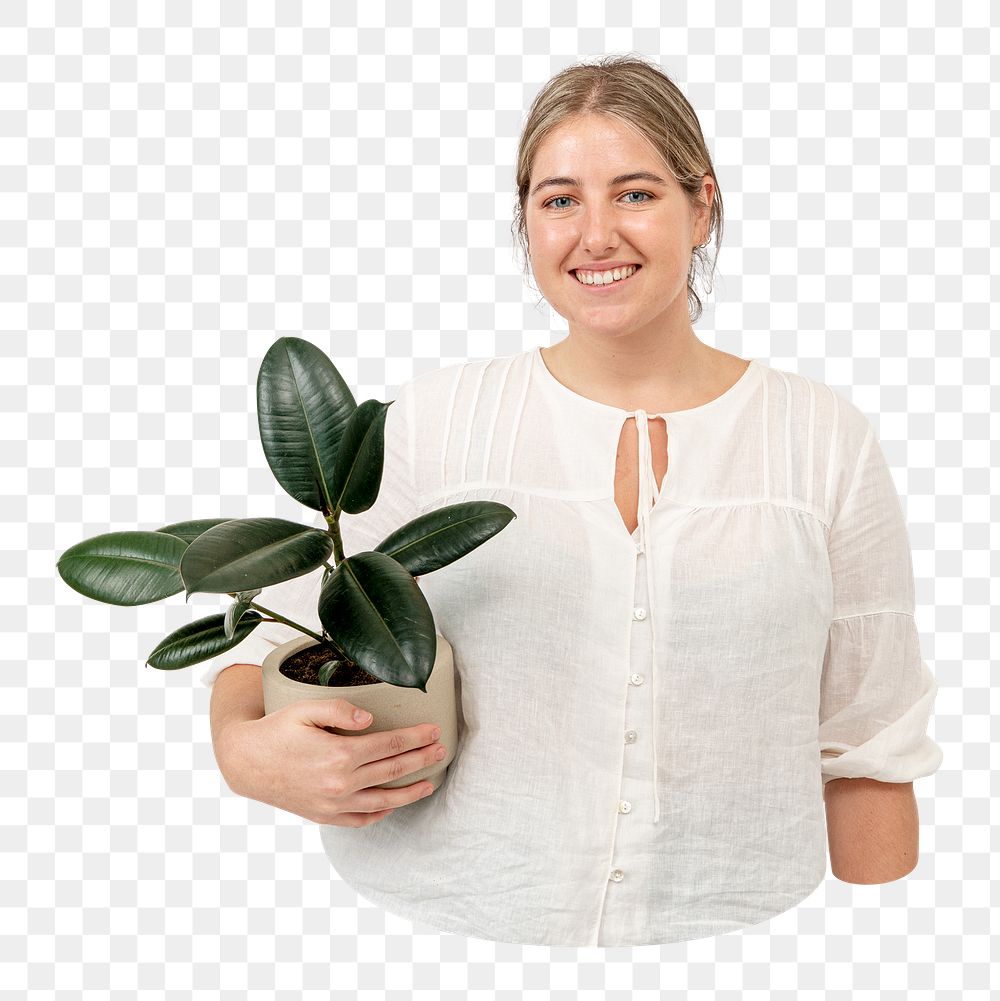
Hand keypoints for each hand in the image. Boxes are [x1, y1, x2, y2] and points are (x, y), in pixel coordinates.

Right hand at [215, 698, 445, 826]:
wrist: (246, 762)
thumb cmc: (277, 730)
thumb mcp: (305, 709)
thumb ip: (340, 709)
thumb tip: (370, 718)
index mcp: (339, 754)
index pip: (389, 745)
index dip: (415, 737)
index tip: (434, 730)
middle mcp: (340, 784)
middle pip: (393, 771)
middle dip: (421, 759)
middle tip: (441, 750)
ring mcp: (334, 804)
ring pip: (384, 800)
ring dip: (411, 791)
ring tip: (430, 782)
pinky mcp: (325, 816)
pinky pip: (361, 819)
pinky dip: (381, 812)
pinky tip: (394, 803)